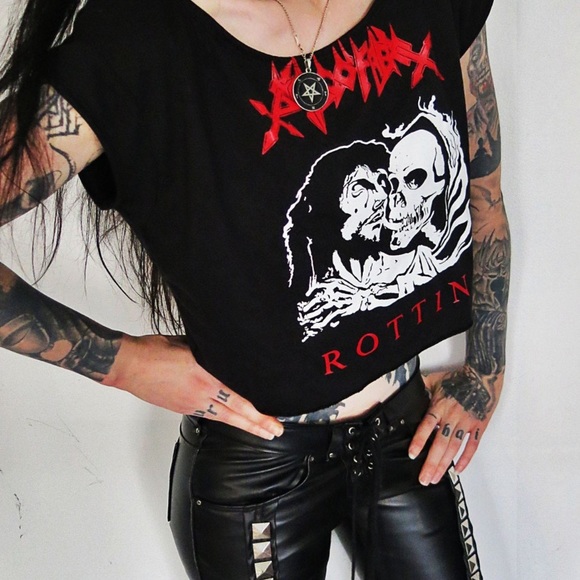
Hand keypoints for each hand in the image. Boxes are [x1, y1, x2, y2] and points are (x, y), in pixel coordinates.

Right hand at [103, 334, 283, 439]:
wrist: (128, 365)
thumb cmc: (154, 351)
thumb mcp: (188, 345)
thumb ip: (210, 354)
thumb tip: (224, 354)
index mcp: (204, 379)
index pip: (239, 402)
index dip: (258, 416)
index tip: (273, 423)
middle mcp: (199, 396)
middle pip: (234, 416)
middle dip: (257, 426)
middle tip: (275, 433)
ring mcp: (189, 404)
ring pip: (222, 418)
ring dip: (242, 425)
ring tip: (259, 430)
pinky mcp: (180, 408)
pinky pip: (207, 414)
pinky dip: (223, 418)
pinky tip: (230, 418)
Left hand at [408, 365, 500, 485]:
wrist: (483, 375)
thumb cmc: (458, 378)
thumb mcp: (435, 379)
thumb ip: (421, 386)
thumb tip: (404, 388)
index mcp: (440, 406)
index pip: (427, 426)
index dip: (420, 440)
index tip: (412, 454)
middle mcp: (453, 417)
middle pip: (440, 443)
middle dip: (431, 463)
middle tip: (424, 478)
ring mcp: (467, 423)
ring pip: (454, 448)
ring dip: (445, 464)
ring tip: (436, 478)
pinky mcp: (479, 427)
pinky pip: (472, 446)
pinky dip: (466, 458)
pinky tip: (458, 469)